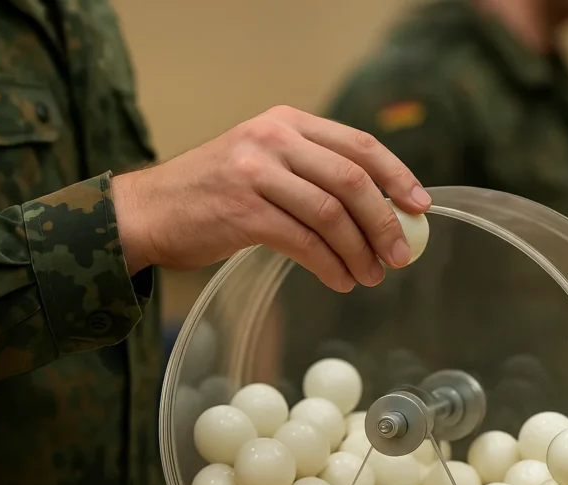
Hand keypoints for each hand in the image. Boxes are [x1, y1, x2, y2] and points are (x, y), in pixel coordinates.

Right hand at [113, 105, 430, 291]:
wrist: (148, 211)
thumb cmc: (208, 194)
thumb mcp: (260, 162)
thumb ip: (308, 172)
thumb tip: (372, 208)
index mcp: (284, 123)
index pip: (358, 144)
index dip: (396, 177)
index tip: (419, 206)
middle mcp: (272, 140)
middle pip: (352, 179)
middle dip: (384, 222)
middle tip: (400, 255)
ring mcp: (256, 174)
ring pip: (331, 214)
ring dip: (359, 251)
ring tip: (370, 276)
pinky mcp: (243, 212)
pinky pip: (304, 242)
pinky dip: (330, 266)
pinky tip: (340, 280)